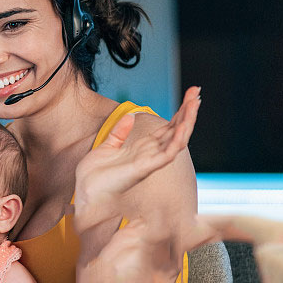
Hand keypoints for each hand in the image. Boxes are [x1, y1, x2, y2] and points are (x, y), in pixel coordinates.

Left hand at [73, 86, 200, 234]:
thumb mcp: (107, 147)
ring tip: (195, 102)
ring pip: (177, 140)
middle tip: (197, 92)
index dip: (179, 112)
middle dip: (188, 111)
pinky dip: (177, 140)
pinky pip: (167, 154)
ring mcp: (150, 162)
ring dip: (187, 121)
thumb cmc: (95, 175)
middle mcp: (150, 154)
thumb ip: (119, 133)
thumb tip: (130, 116)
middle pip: (176, 130)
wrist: (84, 191)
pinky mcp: (145, 169)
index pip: (168, 127)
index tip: (188, 95)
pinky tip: (184, 126)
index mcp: (143, 148)